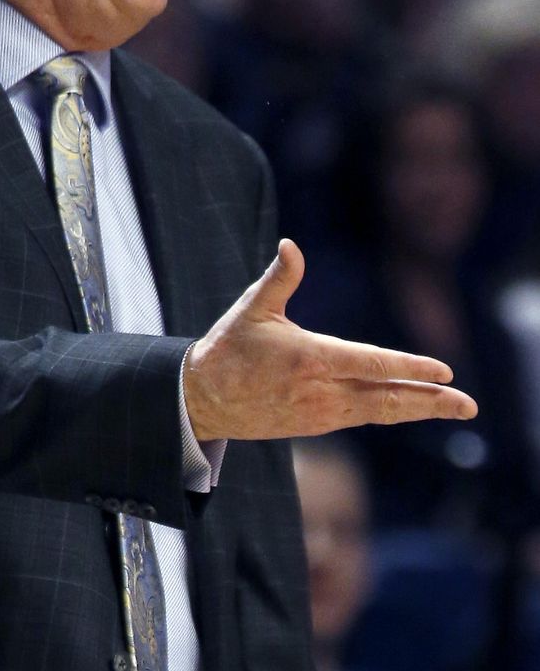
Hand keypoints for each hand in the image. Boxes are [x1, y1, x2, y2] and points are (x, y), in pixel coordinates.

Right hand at [183, 238, 478, 441]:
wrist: (204, 399)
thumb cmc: (229, 347)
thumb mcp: (252, 308)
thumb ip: (279, 277)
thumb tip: (290, 245)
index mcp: (309, 358)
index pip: (371, 364)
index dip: (409, 367)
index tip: (443, 370)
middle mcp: (321, 390)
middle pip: (386, 398)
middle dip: (430, 401)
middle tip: (467, 403)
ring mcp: (320, 412)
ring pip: (379, 412)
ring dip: (418, 408)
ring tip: (453, 407)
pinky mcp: (315, 424)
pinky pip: (362, 416)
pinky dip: (390, 411)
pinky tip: (409, 406)